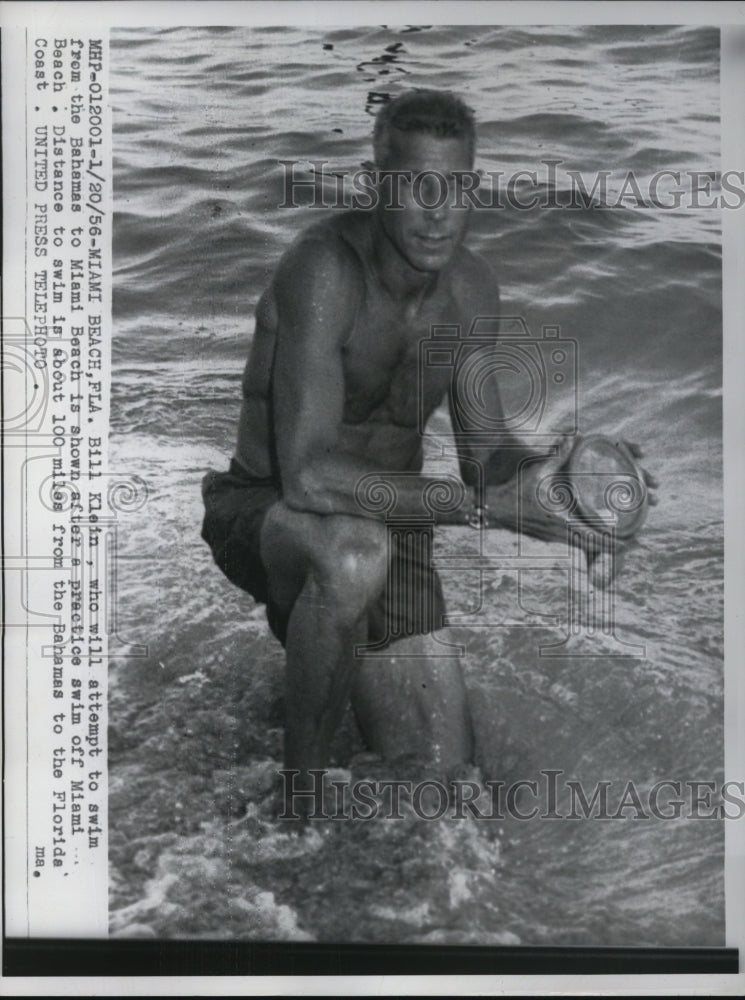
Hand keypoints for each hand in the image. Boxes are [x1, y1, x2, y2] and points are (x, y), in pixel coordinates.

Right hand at [484, 435, 657, 588]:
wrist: (492, 508)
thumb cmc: (513, 491)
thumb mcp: (537, 472)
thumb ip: (558, 455)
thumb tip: (573, 435)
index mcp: (561, 523)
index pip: (595, 539)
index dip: (617, 542)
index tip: (634, 539)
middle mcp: (560, 535)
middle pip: (595, 548)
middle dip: (617, 546)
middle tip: (636, 540)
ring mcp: (554, 537)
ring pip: (585, 547)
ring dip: (604, 545)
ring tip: (622, 538)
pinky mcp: (550, 535)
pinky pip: (575, 542)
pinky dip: (590, 540)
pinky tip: (597, 532)